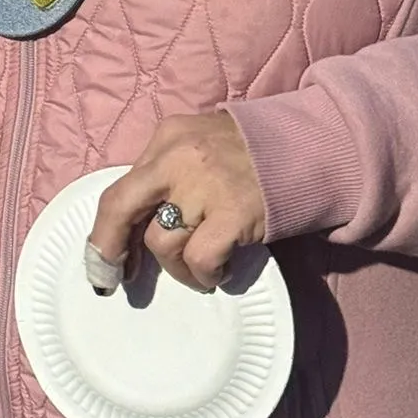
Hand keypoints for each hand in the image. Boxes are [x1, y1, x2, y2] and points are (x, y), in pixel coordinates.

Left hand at [88, 111, 265, 292]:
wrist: (312, 148)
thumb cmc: (252, 155)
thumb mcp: (200, 146)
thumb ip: (167, 173)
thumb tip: (134, 226)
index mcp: (167, 138)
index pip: (120, 188)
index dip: (105, 230)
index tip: (104, 259)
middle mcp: (178, 157)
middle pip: (120, 207)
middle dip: (107, 249)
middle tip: (115, 279)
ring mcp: (204, 185)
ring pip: (162, 243)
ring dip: (177, 268)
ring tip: (199, 269)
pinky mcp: (233, 212)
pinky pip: (199, 259)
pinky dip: (204, 274)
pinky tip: (219, 272)